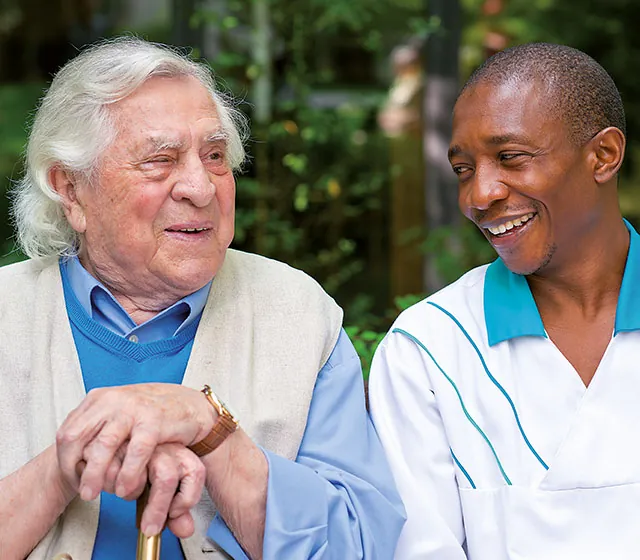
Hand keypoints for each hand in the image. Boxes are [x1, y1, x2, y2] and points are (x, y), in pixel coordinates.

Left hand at [56, 383, 215, 501]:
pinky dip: (128, 474)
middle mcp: (113, 400)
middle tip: (82, 492)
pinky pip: (135, 452)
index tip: (72, 479)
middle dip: (75, 470)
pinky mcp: (154, 420)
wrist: (191, 405)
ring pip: (104, 446)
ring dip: (96, 475)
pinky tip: (125, 489)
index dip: (64, 460)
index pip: (68, 432)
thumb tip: (69, 452)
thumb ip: (96, 426)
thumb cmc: (152, 413)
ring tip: (97, 495)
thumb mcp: (118, 412)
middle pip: (78, 438)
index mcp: (100, 398)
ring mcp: (133, 408)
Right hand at [97, 442, 204, 536]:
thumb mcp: (164, 490)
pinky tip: (111, 483)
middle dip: (157, 508)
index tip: (173, 513)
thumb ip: (176, 511)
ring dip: (130, 494)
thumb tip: (186, 530)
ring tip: (125, 494)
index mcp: (182, 454)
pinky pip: (112, 472)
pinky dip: (110, 485)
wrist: (114, 448)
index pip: (196, 472)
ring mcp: (140, 444)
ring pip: (139, 476)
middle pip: (167, 478)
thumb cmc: (143, 470)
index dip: (186, 498)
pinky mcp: (116, 443)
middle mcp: (164, 446)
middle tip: (148, 527)